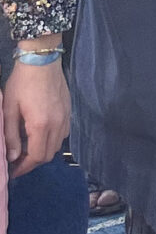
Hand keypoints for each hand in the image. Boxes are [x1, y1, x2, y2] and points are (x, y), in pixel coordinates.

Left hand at [2, 51, 66, 174]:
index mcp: (40, 125)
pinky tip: (40, 134)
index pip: (36, 157)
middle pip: (48, 155)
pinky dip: (51, 141)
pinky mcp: (69, 112)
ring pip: (57, 145)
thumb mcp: (9, 110)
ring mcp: (65, 118)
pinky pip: (62, 134)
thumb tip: (13, 157)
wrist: (42, 62)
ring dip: (42, 152)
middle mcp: (57, 125)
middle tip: (17, 162)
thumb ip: (11, 135)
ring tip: (27, 148)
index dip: (24, 168)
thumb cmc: (21, 84)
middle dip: (32, 162)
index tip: (13, 171)